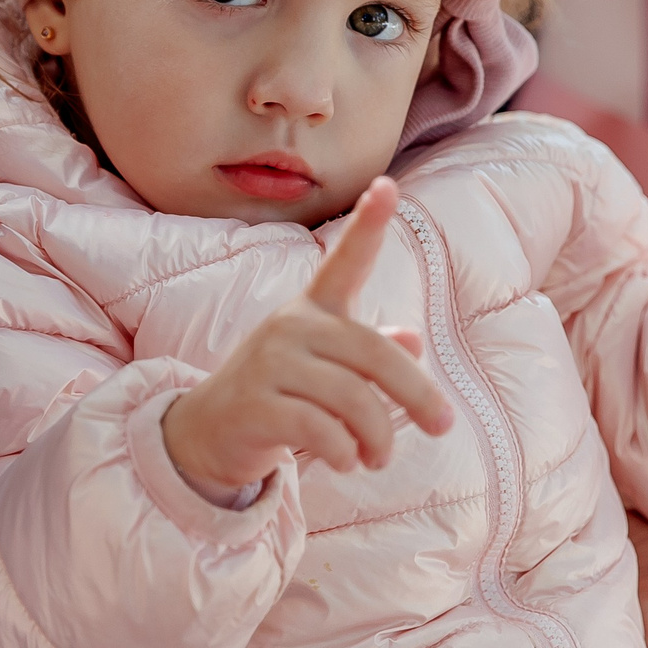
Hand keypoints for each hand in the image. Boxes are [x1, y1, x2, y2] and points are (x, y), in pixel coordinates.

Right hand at [162, 177, 452, 497]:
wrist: (206, 434)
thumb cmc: (280, 397)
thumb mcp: (325, 371)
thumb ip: (369, 356)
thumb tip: (412, 341)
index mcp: (313, 312)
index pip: (344, 262)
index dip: (367, 224)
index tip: (387, 186)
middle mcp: (291, 327)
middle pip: (374, 355)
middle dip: (418, 394)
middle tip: (442, 427)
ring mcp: (269, 364)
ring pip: (352, 399)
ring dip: (377, 437)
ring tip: (378, 457)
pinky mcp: (254, 404)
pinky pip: (320, 430)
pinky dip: (344, 452)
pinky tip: (345, 461)